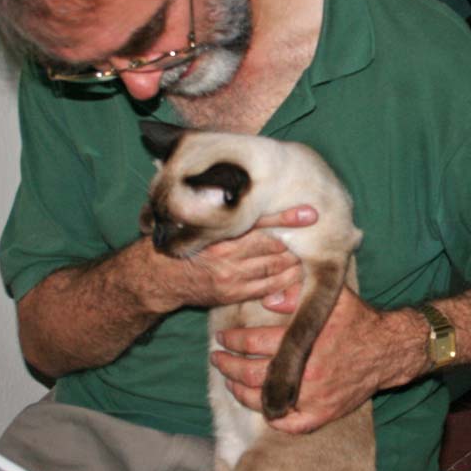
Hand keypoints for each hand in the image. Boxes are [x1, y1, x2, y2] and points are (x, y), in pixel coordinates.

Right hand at [146, 205, 318, 311]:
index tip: (309, 212)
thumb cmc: (177, 239)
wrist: (157, 277)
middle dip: (294, 241)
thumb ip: (210, 199)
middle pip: (271, 247)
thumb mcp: (190, 216)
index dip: (285, 218)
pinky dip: (282, 282)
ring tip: (306, 253)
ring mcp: (230, 277)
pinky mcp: (231, 294)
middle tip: (313, 234)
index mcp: (216, 232)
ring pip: (273, 268)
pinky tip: (293, 275)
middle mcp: (225, 254)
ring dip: (292, 262)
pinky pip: (265, 289)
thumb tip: (226, 175)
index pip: (257, 222)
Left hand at [211, 286, 399, 433]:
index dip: (232, 340)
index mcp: (304, 342)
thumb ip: (296, 295)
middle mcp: (306, 373)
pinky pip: (290, 425)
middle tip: (216, 358)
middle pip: (250, 373)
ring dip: (239, 391)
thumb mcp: (331, 298)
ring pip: (263, 400)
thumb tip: (266, 299)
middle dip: (227, 365)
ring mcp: (314, 398)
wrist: (388, 350)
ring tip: (228, 380)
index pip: (253, 343)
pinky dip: (272, 418)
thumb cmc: (357, 320)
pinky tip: (260, 406)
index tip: (221, 337)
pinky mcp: (324, 414)